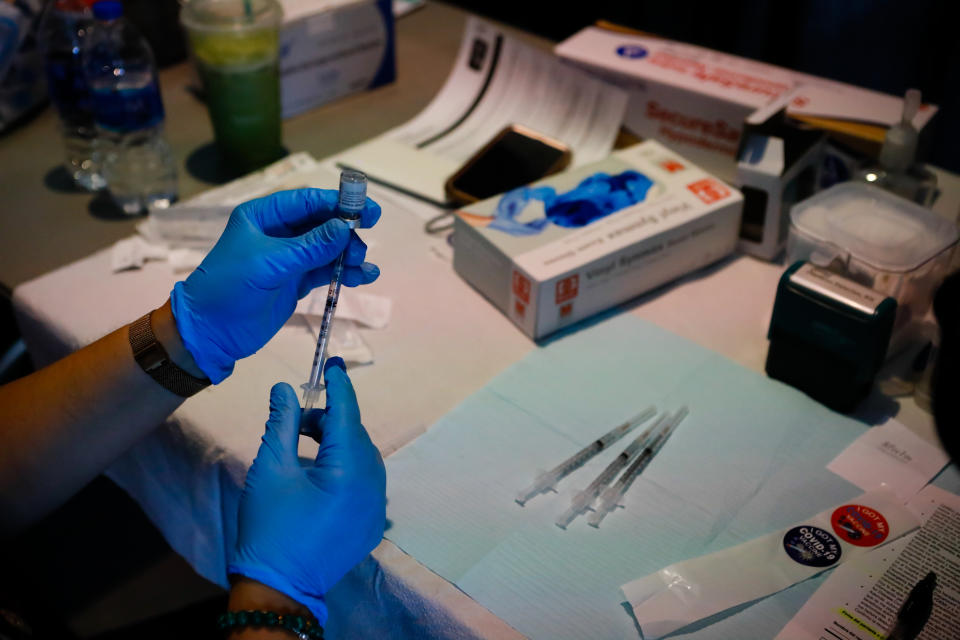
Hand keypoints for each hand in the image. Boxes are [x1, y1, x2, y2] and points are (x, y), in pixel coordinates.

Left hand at [170, 189, 380, 382]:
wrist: (211, 332)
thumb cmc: (229, 288)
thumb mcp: (269, 264)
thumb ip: (310, 246)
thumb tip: (344, 228)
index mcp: (264, 217)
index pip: (307, 202)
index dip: (338, 204)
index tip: (367, 211)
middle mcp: (278, 232)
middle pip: (323, 224)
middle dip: (347, 231)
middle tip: (366, 241)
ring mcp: (290, 258)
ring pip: (329, 249)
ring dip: (349, 255)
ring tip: (364, 267)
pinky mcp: (296, 282)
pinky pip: (327, 271)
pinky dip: (346, 273)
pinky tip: (363, 277)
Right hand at [228, 361, 386, 622]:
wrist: (279, 586)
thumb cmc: (269, 525)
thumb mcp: (270, 469)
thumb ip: (282, 423)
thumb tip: (285, 389)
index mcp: (350, 470)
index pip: (347, 414)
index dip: (339, 386)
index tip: (333, 363)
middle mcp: (373, 485)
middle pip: (355, 436)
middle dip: (329, 420)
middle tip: (298, 418)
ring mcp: (377, 507)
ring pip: (361, 458)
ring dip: (337, 445)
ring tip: (303, 445)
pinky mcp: (372, 523)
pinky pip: (365, 483)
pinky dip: (346, 469)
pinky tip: (319, 474)